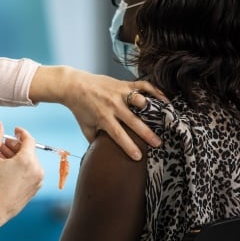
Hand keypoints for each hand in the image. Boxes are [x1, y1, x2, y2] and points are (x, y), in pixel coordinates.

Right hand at [0, 122, 43, 240]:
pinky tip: (7, 170)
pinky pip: (31, 171)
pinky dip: (21, 167)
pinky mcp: (36, 187)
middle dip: (15, 146)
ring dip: (17, 157)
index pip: (28, 139)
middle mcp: (36, 169)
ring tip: (1, 160)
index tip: (13, 131)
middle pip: (28, 150)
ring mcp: (38, 179)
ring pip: (30, 161)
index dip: (20, 132)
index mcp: (27, 160)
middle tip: (1, 147)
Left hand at [30, 66, 165, 160]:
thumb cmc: (80, 109)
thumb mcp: (86, 127)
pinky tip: (165, 100)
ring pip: (140, 100)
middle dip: (146, 133)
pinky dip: (155, 91)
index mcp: (103, 118)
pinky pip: (142, 85)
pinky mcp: (123, 83)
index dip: (128, 146)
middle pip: (132, 121)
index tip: (139, 157)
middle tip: (158, 143)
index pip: (118, 134)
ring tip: (165, 119)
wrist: (73, 85)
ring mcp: (119, 93)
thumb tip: (103, 155)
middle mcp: (113, 105)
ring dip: (152, 109)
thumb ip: (95, 140)